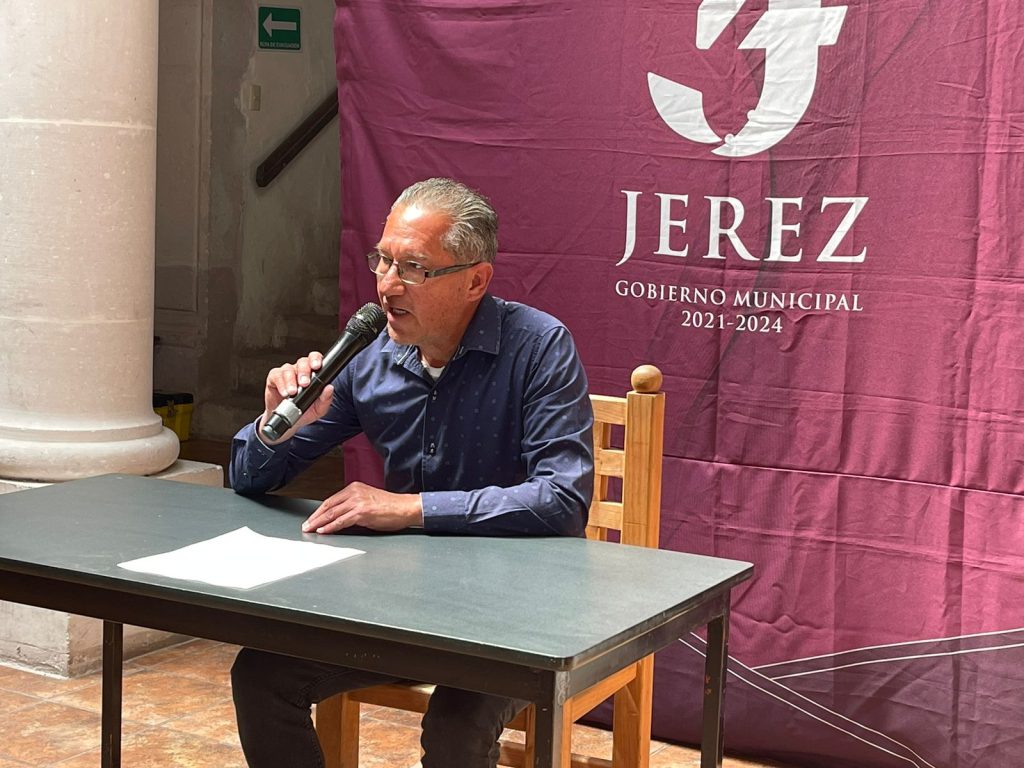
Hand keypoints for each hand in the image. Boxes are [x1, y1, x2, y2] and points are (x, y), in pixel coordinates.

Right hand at [258, 352, 333, 442]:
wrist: (289, 421)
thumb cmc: (305, 411)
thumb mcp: (319, 409)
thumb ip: (326, 399)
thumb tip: (330, 388)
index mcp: (312, 373)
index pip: (315, 359)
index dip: (315, 359)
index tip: (316, 366)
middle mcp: (299, 370)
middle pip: (302, 362)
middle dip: (304, 372)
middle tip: (305, 384)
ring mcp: (286, 373)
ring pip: (288, 369)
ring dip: (291, 380)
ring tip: (293, 392)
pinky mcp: (274, 378)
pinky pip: (276, 376)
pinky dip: (280, 384)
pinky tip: (284, 393)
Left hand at [302, 482, 423, 533]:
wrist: (405, 508)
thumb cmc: (390, 506)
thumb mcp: (368, 500)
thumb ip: (353, 505)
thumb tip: (339, 517)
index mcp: (355, 487)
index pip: (331, 500)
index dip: (319, 511)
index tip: (312, 518)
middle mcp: (354, 492)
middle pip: (328, 506)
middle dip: (314, 517)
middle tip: (306, 526)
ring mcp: (358, 502)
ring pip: (332, 513)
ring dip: (319, 523)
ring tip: (310, 530)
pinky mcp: (362, 512)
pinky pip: (341, 521)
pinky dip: (330, 527)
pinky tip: (324, 531)